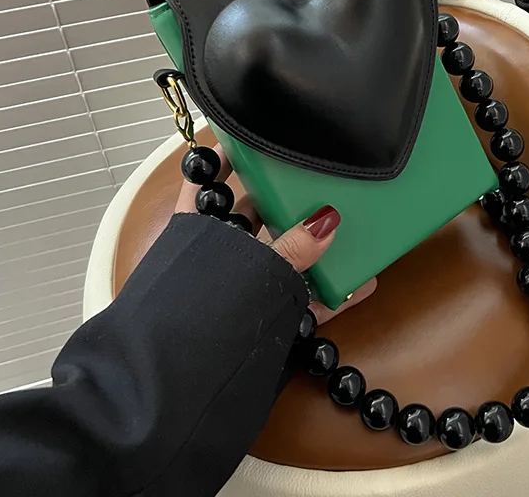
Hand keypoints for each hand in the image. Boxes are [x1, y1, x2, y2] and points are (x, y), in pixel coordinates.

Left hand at [175, 145, 375, 324]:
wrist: (168, 393)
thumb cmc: (190, 318)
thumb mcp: (246, 270)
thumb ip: (289, 248)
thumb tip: (329, 219)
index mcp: (197, 231)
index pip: (207, 180)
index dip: (226, 156)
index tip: (259, 134)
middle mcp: (217, 255)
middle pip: (254, 216)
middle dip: (286, 198)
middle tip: (320, 176)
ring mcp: (241, 290)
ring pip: (282, 258)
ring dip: (314, 247)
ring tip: (352, 225)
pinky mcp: (261, 320)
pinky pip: (298, 300)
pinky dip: (327, 293)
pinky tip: (361, 285)